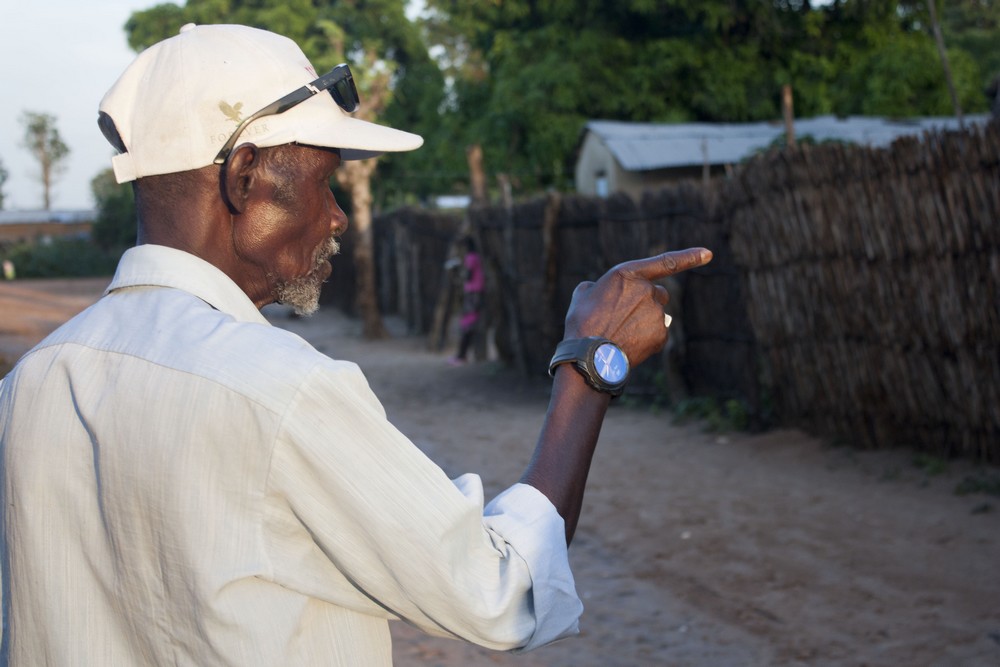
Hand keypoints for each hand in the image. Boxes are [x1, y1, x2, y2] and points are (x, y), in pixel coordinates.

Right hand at [562, 248, 711, 366]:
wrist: (589, 355)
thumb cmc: (581, 323)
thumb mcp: (582, 295)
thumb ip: (599, 287)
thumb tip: (598, 290)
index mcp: (627, 274)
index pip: (665, 262)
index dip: (689, 257)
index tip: (708, 254)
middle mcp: (647, 289)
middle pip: (658, 293)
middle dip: (646, 302)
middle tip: (624, 317)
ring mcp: (657, 312)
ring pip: (657, 314)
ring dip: (644, 321)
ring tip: (621, 333)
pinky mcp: (661, 333)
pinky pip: (658, 333)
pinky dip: (647, 338)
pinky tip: (629, 344)